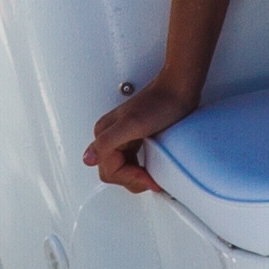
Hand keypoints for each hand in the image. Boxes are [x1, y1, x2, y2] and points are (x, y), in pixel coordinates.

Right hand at [82, 67, 202, 195]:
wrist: (179, 89)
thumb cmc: (161, 102)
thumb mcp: (132, 124)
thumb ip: (106, 142)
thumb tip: (89, 158)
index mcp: (104, 133)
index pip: (109, 172)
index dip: (131, 178)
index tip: (149, 177)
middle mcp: (110, 136)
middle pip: (113, 173)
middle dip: (133, 179)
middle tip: (152, 178)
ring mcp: (122, 137)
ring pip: (122, 170)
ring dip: (138, 176)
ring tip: (153, 175)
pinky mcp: (134, 138)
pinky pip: (132, 162)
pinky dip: (142, 170)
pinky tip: (153, 167)